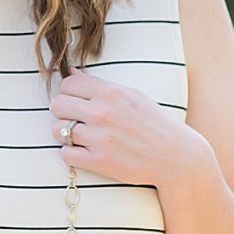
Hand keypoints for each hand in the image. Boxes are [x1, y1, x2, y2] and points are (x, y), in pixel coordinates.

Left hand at [51, 68, 205, 186]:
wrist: (176, 156)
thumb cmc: (153, 123)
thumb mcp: (131, 95)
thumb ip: (99, 85)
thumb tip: (70, 72)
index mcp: (111, 93)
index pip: (68, 84)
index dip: (69, 93)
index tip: (78, 102)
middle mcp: (103, 113)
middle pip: (57, 105)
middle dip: (63, 112)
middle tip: (77, 120)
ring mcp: (99, 138)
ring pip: (57, 130)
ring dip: (66, 134)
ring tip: (83, 137)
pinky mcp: (98, 161)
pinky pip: (65, 153)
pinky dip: (72, 154)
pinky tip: (86, 151)